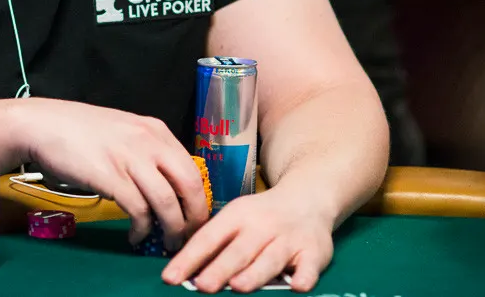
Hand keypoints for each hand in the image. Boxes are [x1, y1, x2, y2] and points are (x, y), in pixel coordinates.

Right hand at [18, 98, 208, 251]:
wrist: (43, 124)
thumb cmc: (80, 130)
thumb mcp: (124, 132)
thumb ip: (147, 152)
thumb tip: (166, 185)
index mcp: (156, 130)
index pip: (193, 169)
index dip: (199, 200)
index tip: (195, 220)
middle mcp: (149, 141)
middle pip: (189, 186)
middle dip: (194, 218)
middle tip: (188, 238)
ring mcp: (130, 158)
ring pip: (167, 202)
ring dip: (171, 229)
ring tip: (166, 243)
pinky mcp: (110, 177)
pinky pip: (138, 210)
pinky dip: (142, 229)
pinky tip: (135, 235)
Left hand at [162, 186, 333, 293]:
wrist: (307, 199)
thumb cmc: (262, 217)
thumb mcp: (236, 219)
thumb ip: (217, 245)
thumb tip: (186, 273)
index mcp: (237, 216)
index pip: (209, 238)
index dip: (189, 258)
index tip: (170, 278)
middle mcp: (262, 226)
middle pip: (239, 250)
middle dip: (220, 268)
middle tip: (202, 285)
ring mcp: (289, 239)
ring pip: (270, 258)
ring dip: (255, 273)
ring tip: (238, 287)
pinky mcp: (314, 252)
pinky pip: (309, 266)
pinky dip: (303, 276)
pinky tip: (296, 286)